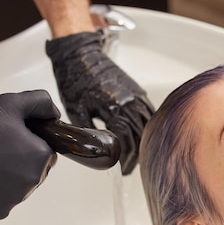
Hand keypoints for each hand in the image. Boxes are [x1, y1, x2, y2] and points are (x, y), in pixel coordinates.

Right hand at [0, 91, 59, 219]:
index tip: (12, 136)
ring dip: (8, 174)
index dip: (30, 141)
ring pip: (19, 184)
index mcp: (42, 156)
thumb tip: (53, 114)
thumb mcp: (11, 103)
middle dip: (21, 158)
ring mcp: (15, 199)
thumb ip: (40, 103)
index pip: (47, 150)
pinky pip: (3, 199)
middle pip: (34, 168)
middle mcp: (33, 181)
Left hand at [46, 32, 153, 174]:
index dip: (126, 159)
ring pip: (146, 124)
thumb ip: (87, 131)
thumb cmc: (75, 78)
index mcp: (114, 109)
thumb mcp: (76, 110)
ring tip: (136, 155)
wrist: (80, 54)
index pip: (126, 141)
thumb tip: (93, 149)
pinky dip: (147, 125)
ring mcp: (135, 95)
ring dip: (143, 141)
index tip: (123, 170)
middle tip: (128, 168)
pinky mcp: (135, 90)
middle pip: (139, 136)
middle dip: (135, 155)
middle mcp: (129, 102)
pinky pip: (148, 112)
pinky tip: (143, 134)